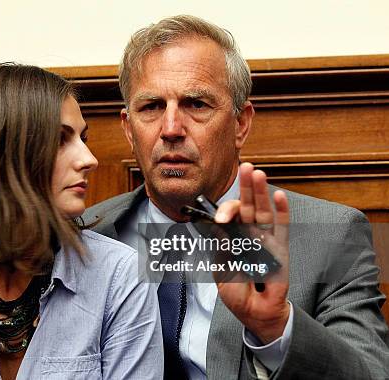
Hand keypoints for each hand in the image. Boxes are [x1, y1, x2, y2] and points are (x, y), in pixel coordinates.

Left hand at [214, 162, 289, 343]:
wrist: (254, 311)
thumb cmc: (237, 292)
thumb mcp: (221, 269)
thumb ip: (222, 248)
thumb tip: (220, 225)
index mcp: (230, 238)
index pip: (228, 217)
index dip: (224, 213)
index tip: (220, 220)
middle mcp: (247, 235)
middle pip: (247, 206)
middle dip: (245, 188)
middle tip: (245, 167)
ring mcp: (264, 240)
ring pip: (263, 211)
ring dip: (261, 192)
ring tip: (259, 173)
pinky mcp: (280, 249)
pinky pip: (281, 228)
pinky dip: (282, 211)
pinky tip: (279, 195)